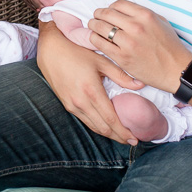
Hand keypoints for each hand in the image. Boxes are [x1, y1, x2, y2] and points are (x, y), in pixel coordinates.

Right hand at [38, 22, 138, 144]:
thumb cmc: (77, 52)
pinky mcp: (66, 104)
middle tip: (132, 140)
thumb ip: (121, 75)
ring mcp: (72, 105)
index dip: (123, 132)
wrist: (51, 50)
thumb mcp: (101, 61)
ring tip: (121, 136)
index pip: (110, 119)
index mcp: (91, 91)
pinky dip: (97, 126)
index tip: (135, 139)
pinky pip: (85, 120)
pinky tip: (105, 125)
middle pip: (103, 128)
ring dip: (108, 134)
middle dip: (118, 137)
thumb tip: (140, 85)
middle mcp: (80, 102)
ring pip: (93, 127)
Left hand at [90, 0, 191, 91]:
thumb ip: (142, 15)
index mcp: (145, 15)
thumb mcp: (161, 22)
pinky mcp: (122, 57)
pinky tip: (96, 39)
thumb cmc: (170, 47)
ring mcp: (128, 42)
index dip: (110, 7)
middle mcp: (135, 26)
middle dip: (98, 14)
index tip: (108, 12)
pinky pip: (100, 43)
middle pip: (106, 13)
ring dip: (93, 26)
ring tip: (93, 27)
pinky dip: (94, 39)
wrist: (176, 70)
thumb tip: (125, 11)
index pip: (118, 4)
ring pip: (100, 27)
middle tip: (96, 18)